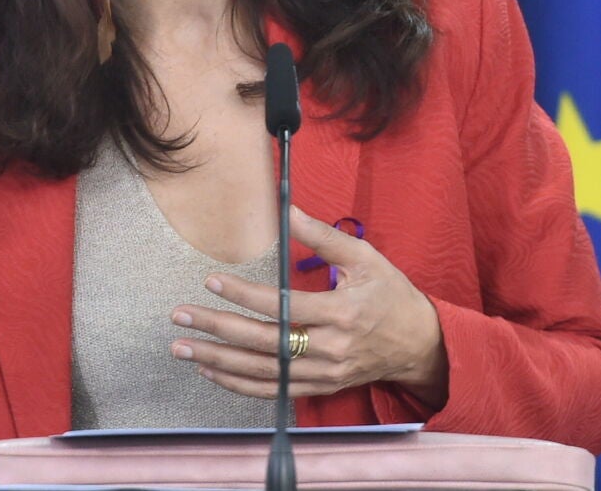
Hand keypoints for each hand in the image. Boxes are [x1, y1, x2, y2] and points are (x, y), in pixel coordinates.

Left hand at [168, 205, 447, 406]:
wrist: (419, 344)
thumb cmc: (391, 294)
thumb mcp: (365, 257)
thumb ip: (323, 236)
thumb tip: (286, 210)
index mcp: (341, 312)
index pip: (283, 305)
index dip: (245, 294)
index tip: (212, 280)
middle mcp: (330, 348)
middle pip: (264, 342)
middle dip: (218, 329)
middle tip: (181, 317)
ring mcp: (324, 373)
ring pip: (263, 372)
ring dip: (218, 361)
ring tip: (183, 347)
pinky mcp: (321, 388)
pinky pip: (274, 390)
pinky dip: (239, 385)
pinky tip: (211, 372)